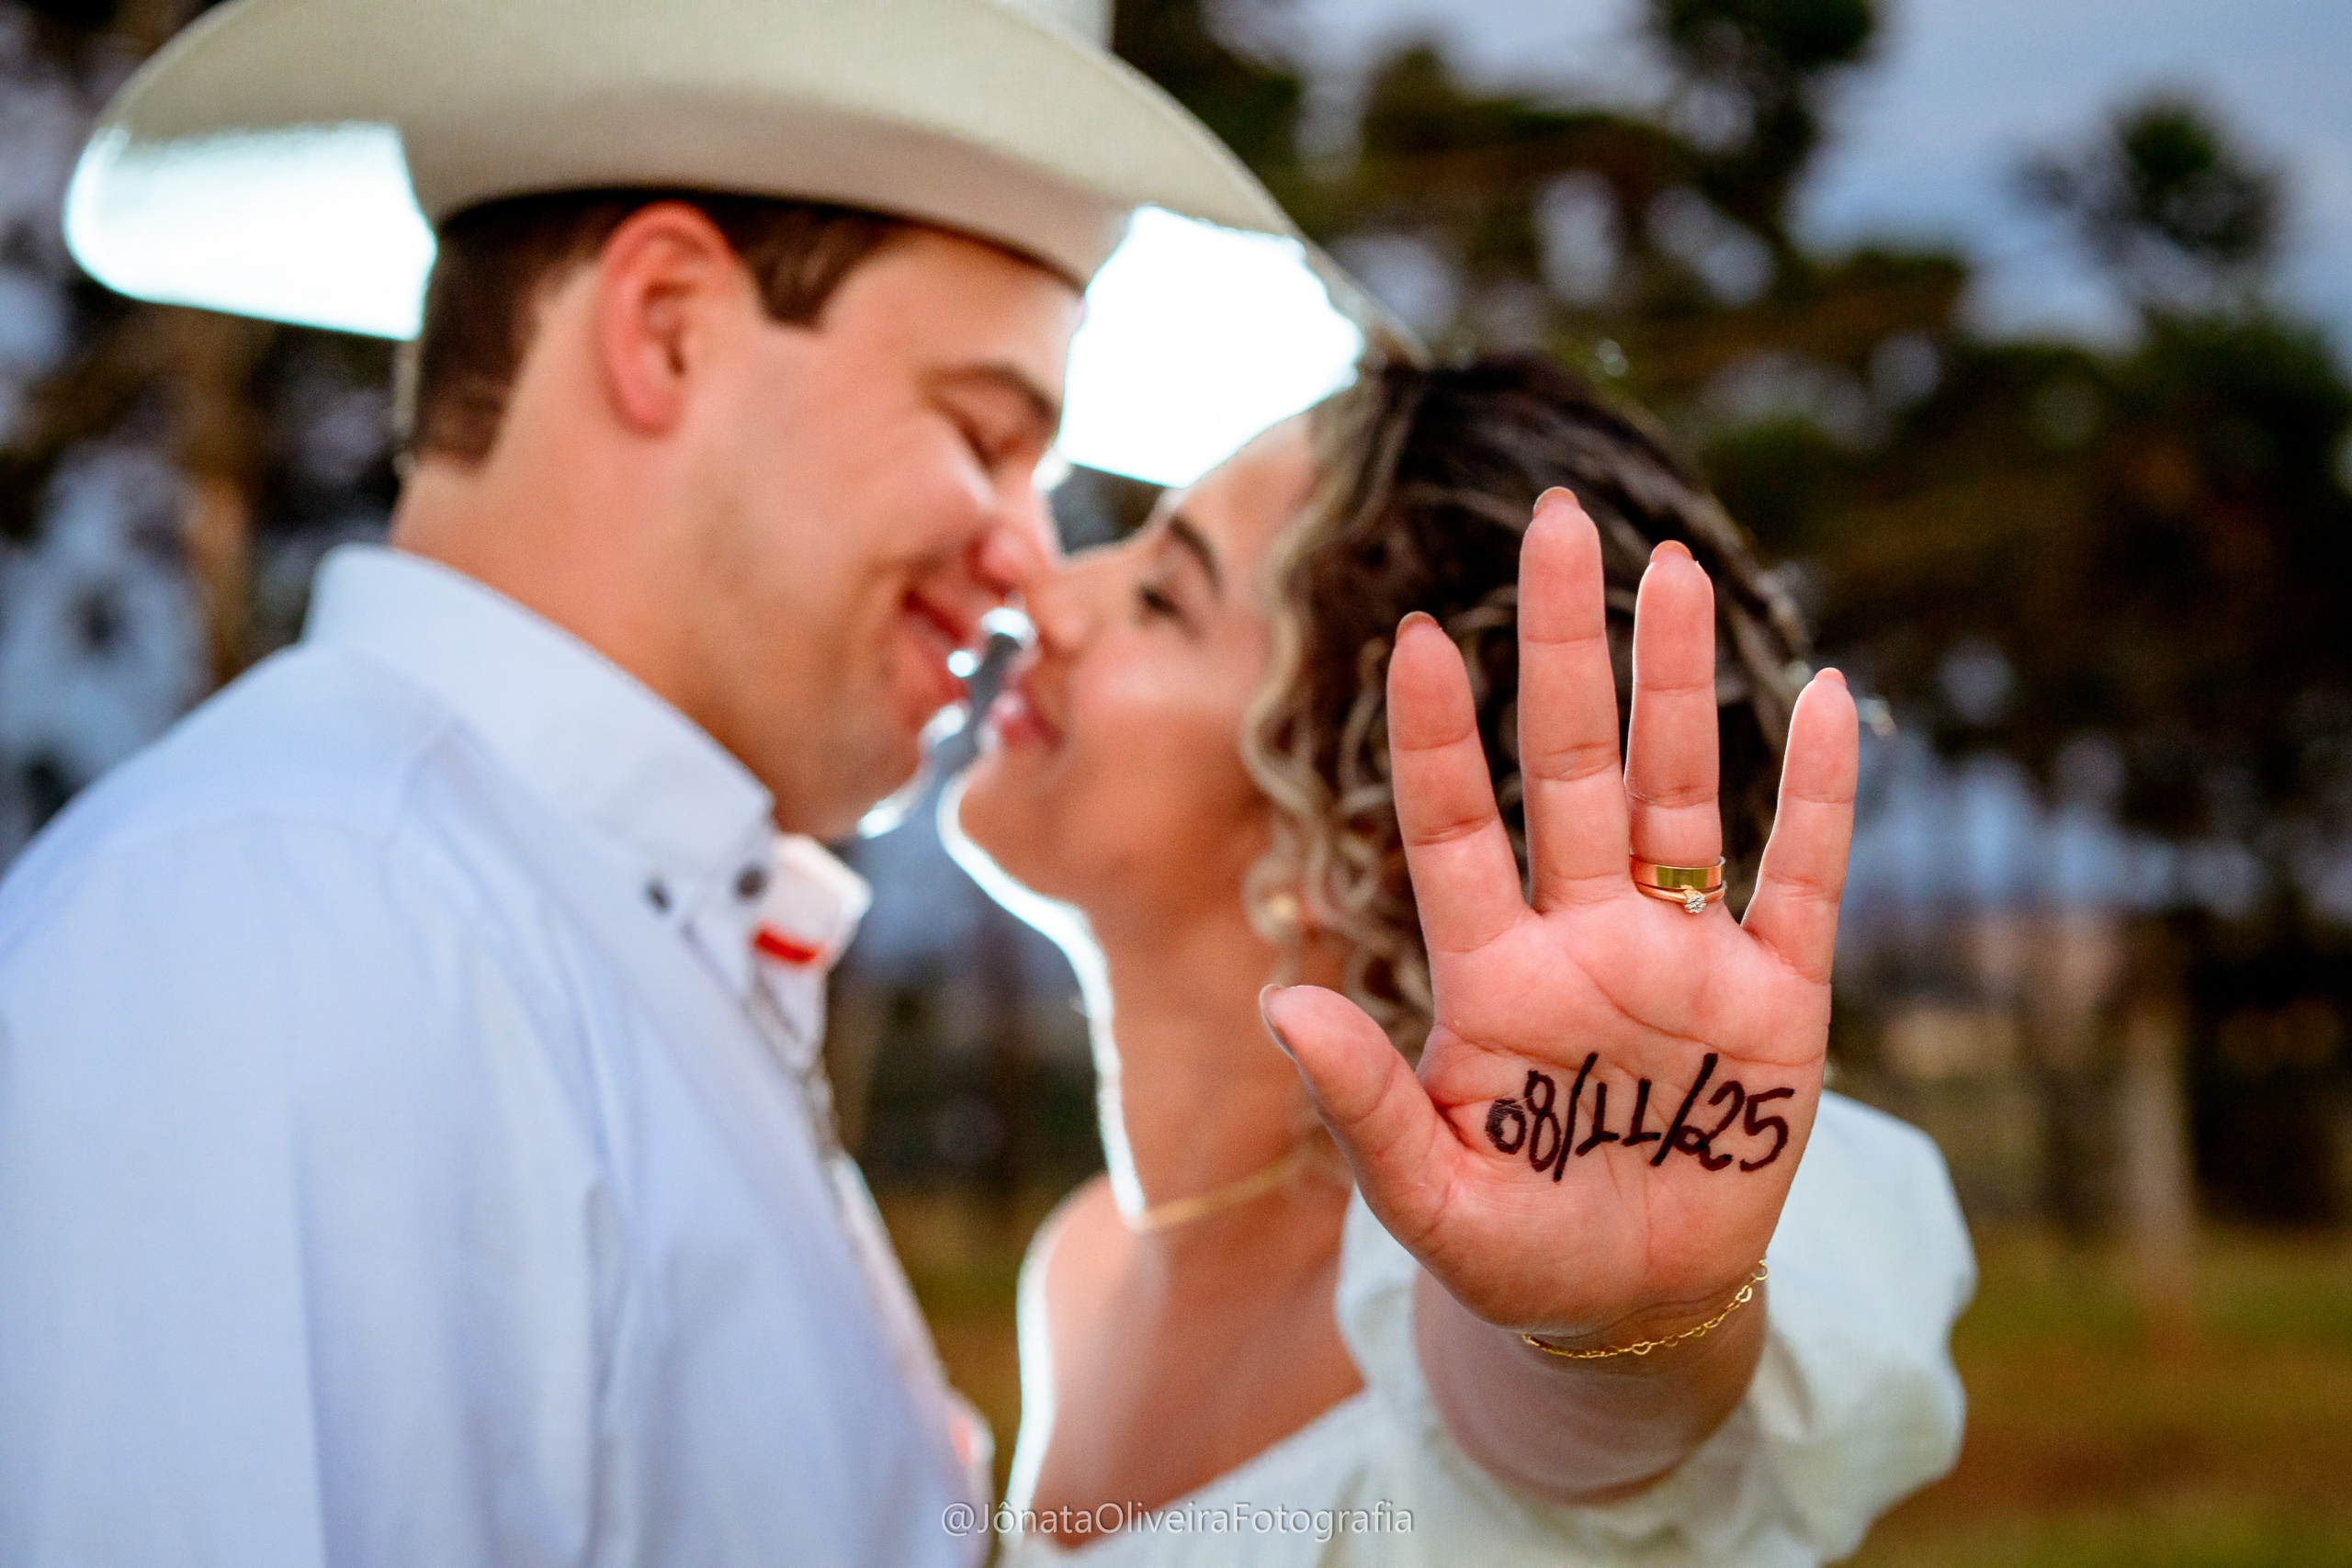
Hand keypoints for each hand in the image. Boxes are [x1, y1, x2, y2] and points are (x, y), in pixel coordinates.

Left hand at [1261, 490, 1858, 1340]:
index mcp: (1491, 973)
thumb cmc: (1511, 1247)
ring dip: (1681, 685)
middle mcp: (1584, 936)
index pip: (1456, 828)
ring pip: (1680, 792)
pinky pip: (1800, 881)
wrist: (1628, 1306)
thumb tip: (1282, 1002)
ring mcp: (1683, 957)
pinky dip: (1818, 798)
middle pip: (1574, 767)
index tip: (1422, 635)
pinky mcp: (1778, 1001)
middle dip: (1566, 647)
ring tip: (1673, 568)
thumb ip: (1362, 1105)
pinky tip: (1828, 698)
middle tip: (1563, 521)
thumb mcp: (1424, 1198)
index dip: (1442, 738)